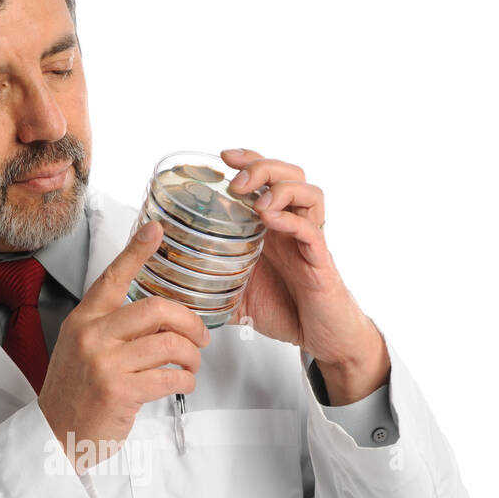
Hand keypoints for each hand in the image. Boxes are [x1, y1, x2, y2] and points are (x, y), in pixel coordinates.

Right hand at [38, 220, 209, 469]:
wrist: (56, 434)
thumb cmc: (75, 392)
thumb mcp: (81, 348)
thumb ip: (111, 327)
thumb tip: (159, 315)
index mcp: (83, 320)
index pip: (112, 277)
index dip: (136, 251)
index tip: (155, 230)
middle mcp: (92, 336)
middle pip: (156, 310)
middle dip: (189, 322)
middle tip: (200, 337)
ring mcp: (105, 364)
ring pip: (169, 345)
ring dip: (192, 356)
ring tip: (192, 364)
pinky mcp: (120, 391)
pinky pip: (170, 377)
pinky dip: (186, 380)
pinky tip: (183, 383)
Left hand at [220, 147, 389, 404]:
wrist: (322, 338)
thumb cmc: (288, 311)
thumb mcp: (241, 297)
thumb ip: (214, 289)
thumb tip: (175, 295)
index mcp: (274, 228)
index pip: (267, 179)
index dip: (249, 160)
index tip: (222, 158)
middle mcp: (294, 227)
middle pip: (289, 175)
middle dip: (262, 168)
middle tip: (236, 181)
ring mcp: (309, 242)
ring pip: (309, 194)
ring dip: (281, 190)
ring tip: (258, 203)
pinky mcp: (321, 263)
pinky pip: (312, 232)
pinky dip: (292, 221)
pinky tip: (272, 220)